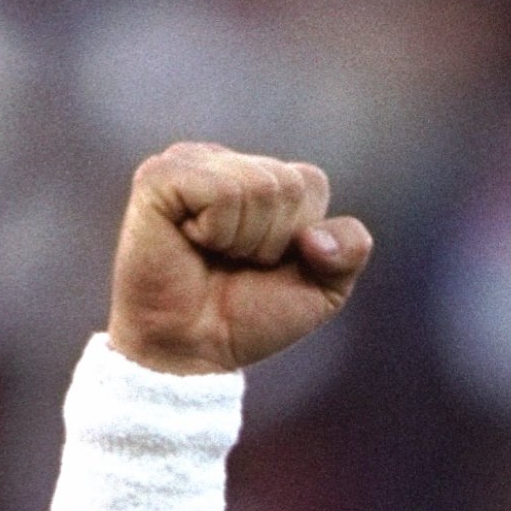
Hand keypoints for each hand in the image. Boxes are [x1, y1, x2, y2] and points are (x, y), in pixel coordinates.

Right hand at [107, 142, 371, 375]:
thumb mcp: (322, 289)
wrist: (194, 349)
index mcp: (260, 176)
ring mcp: (189, 162)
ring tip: (213, 255)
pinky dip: (217, 232)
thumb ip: (350, 250)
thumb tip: (316, 235)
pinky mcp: (160, 176)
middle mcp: (224, 161)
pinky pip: (221, 192)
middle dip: (273, 241)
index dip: (301, 236)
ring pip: (258, 187)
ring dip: (244, 241)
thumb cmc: (248, 316)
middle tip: (235, 263)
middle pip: (288, 185)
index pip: (311, 182)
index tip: (266, 263)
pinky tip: (191, 242)